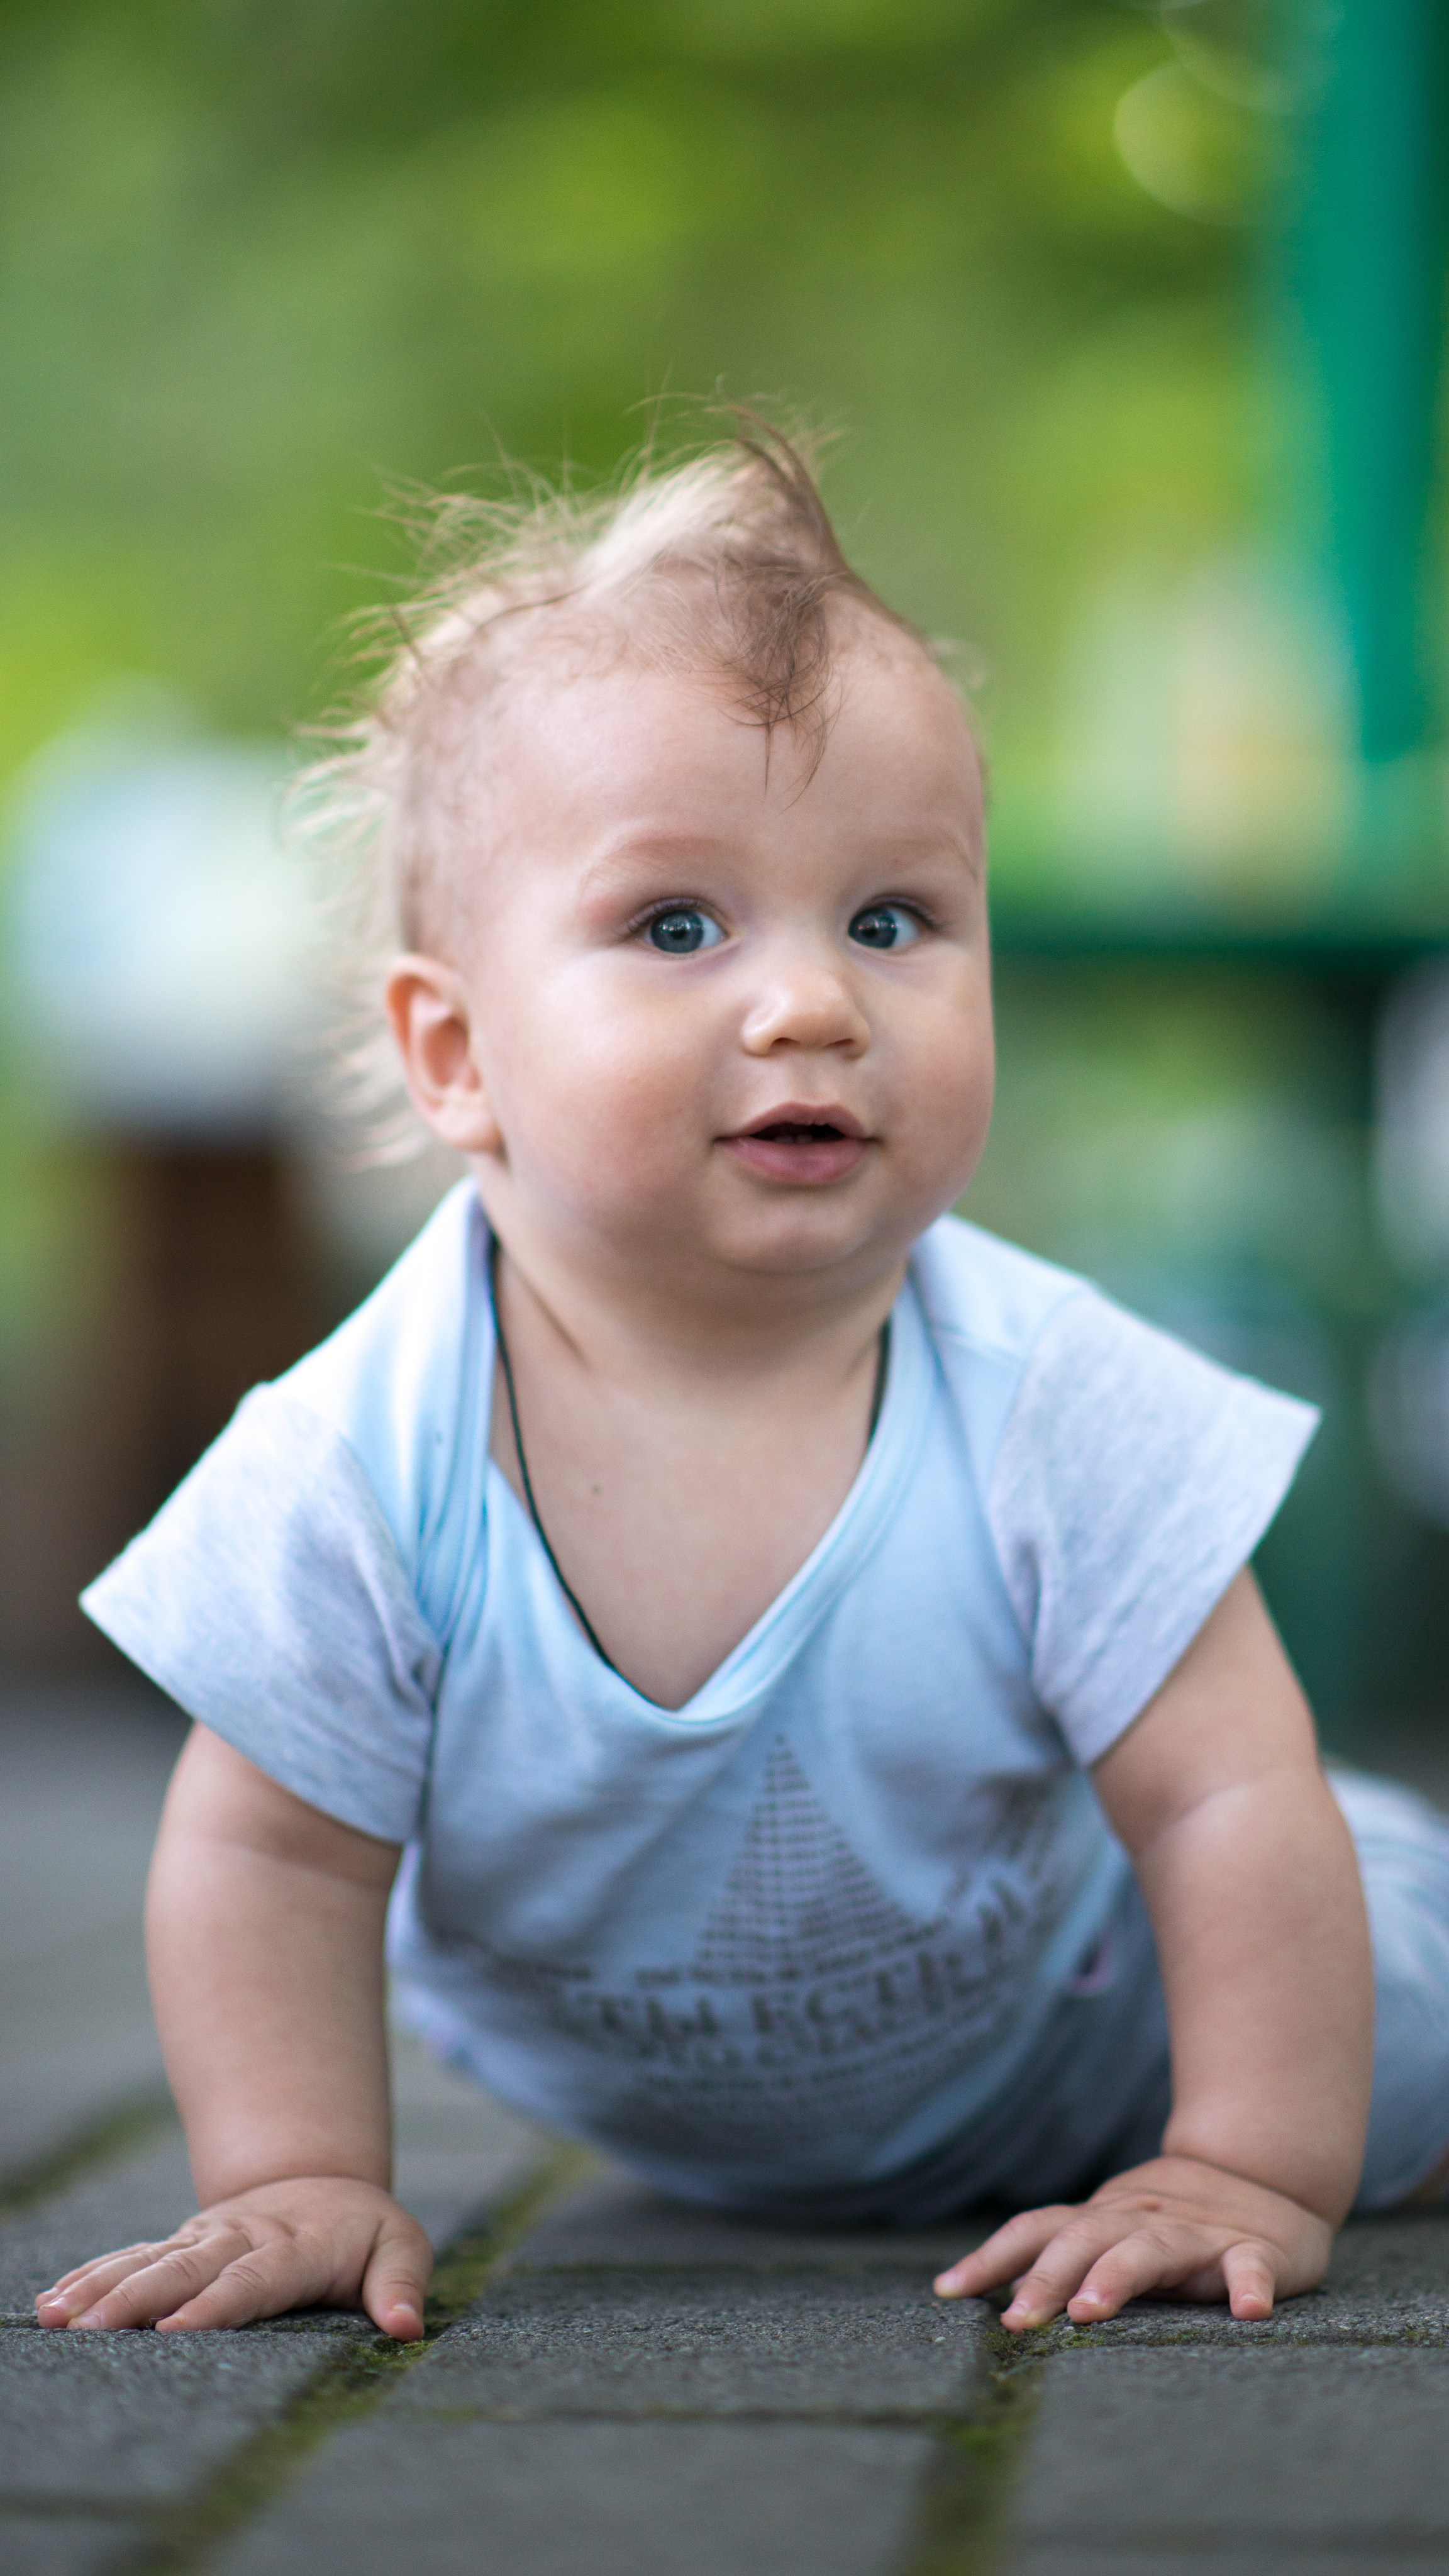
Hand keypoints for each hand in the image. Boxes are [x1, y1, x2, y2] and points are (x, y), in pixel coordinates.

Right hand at [33, 2175, 431, 2338]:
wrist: (321, 2180)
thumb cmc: (364, 2230)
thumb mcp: (400, 2245)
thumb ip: (402, 2284)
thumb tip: (407, 2327)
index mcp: (298, 2243)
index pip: (256, 2277)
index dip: (218, 2303)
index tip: (179, 2329)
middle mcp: (244, 2236)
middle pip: (189, 2268)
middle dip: (141, 2298)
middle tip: (97, 2327)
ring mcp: (206, 2237)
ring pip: (151, 2260)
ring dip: (104, 2287)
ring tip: (59, 2317)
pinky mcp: (181, 2244)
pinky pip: (131, 2258)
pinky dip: (92, 2277)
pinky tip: (53, 2305)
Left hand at [932, 2154, 1333, 2330]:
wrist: (1264, 2177)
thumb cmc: (1171, 2223)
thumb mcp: (1110, 2232)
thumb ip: (1058, 2257)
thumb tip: (980, 2293)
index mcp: (1103, 2219)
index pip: (1037, 2229)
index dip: (992, 2257)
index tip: (948, 2290)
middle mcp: (1141, 2219)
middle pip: (1084, 2239)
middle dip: (1046, 2278)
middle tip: (1018, 2322)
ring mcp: (1197, 2234)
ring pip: (1151, 2249)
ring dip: (1117, 2276)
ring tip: (1091, 2312)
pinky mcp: (1255, 2251)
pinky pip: (1250, 2267)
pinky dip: (1249, 2285)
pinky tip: (1248, 2310)